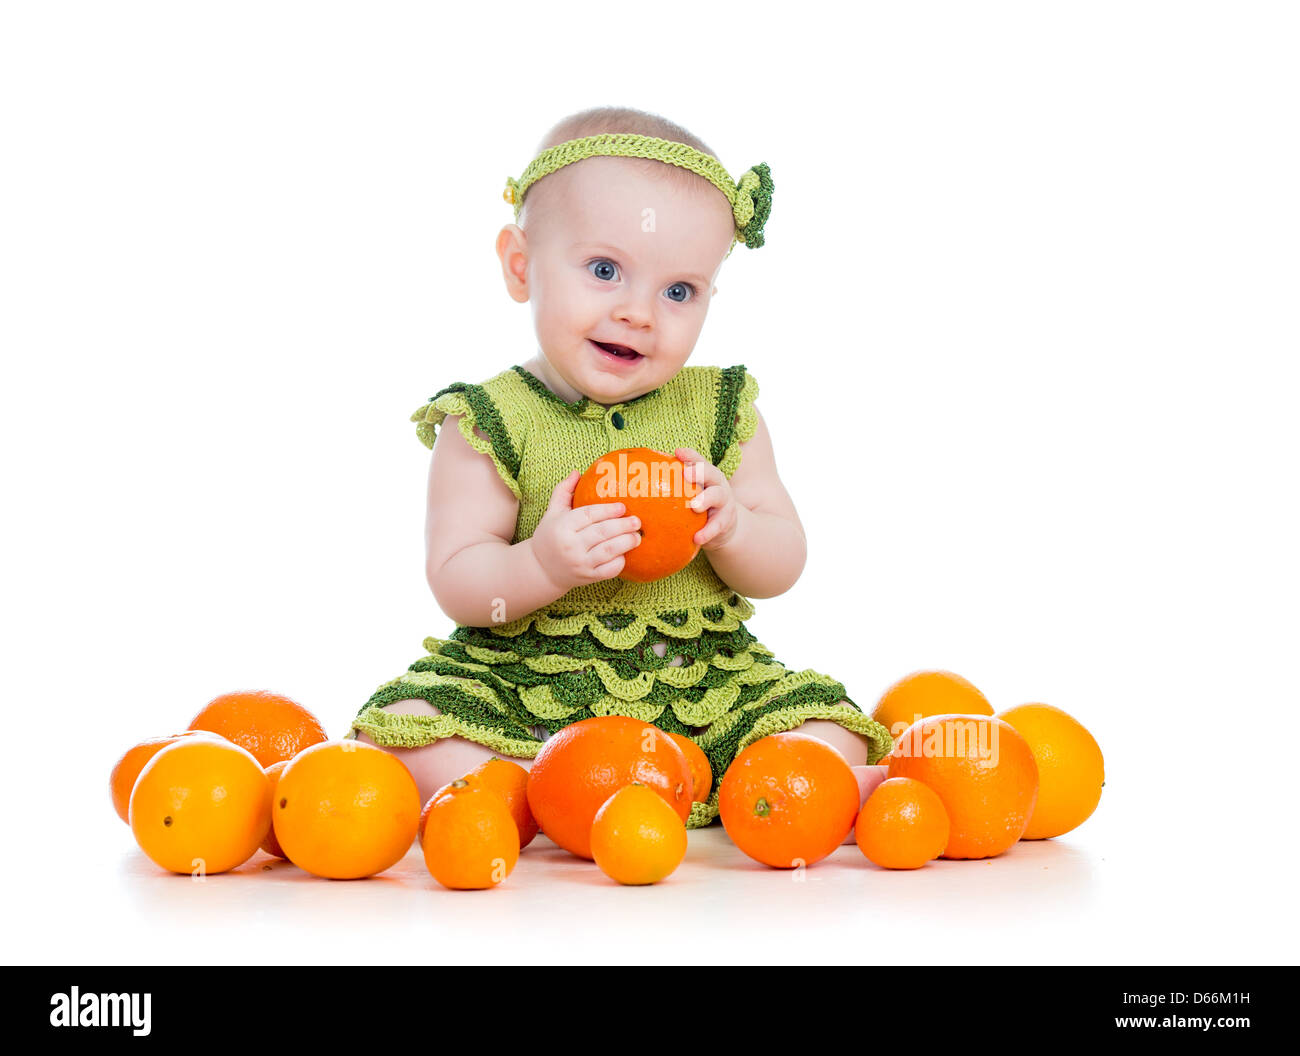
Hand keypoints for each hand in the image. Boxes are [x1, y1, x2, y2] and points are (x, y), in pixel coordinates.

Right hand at [528, 470, 641, 592]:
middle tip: (637, 520)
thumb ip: (564, 491)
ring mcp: (580, 563)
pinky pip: (609, 570)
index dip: (607, 510)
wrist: (542, 570)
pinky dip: (620, 562)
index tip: (622, 507)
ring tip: (637, 536)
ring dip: (626, 543)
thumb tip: (577, 472)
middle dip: (623, 526)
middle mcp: (571, 546)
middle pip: (602, 532)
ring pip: (608, 551)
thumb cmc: (550, 536)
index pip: (588, 515)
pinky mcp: (588, 578)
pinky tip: (626, 553)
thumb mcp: (552, 512)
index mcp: (562, 527)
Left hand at [674, 447, 742, 551]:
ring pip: (718, 496)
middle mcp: (717, 484)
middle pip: (711, 473)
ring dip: (706, 499)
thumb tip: (638, 483)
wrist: (723, 526)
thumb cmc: (698, 505)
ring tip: (695, 506)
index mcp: (706, 475)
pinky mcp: (727, 520)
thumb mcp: (689, 493)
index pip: (698, 461)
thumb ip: (672, 487)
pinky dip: (708, 532)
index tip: (677, 452)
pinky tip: (697, 538)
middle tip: (685, 474)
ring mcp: (724, 501)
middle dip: (699, 472)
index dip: (690, 455)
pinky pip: (718, 525)